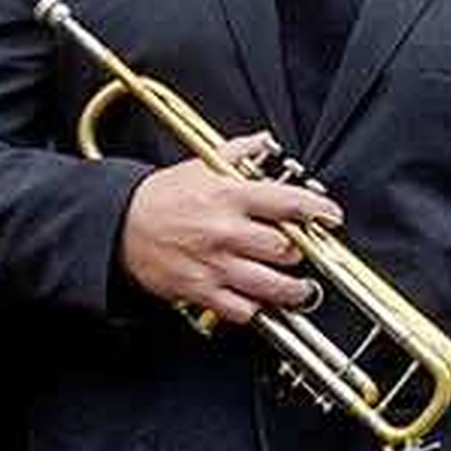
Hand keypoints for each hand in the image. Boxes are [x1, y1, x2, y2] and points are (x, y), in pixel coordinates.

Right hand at [117, 132, 339, 325]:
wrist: (119, 225)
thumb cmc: (161, 197)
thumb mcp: (200, 165)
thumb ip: (238, 152)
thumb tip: (265, 140)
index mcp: (229, 197)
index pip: (288, 203)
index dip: (318, 210)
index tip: (331, 215)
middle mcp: (226, 232)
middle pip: (286, 249)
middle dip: (300, 252)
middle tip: (303, 252)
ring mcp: (214, 264)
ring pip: (271, 285)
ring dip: (293, 290)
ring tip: (299, 290)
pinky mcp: (201, 290)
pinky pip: (242, 309)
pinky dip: (256, 308)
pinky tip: (260, 301)